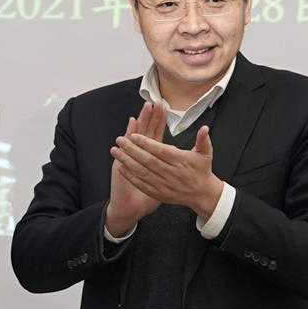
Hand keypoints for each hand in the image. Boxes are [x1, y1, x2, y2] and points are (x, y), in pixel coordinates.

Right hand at [103, 102, 166, 237]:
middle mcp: (140, 154)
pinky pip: (130, 143)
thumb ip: (171, 174)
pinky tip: (132, 122)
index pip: (155, 135)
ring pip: (137, 134)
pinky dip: (131, 133)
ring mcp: (131, 156)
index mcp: (150, 158)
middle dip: (151, 116)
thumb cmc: (146, 196)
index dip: (159, 122)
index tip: (163, 108)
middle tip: (156, 101)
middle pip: (146, 130)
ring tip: (147, 106)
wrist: (129, 208)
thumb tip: (183, 166)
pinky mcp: (124, 159)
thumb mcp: (163, 185)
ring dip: (142, 120)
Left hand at [113, 124, 224, 221]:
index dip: (146, 143)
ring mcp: (164, 185)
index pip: (160, 151)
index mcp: (181, 161)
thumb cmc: (202, 172)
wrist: (202, 194)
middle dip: (132, 150)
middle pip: (148, 160)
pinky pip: (142, 185)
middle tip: (120, 140)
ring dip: (127, 162)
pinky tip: (121, 168)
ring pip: (143, 172)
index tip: (134, 136)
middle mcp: (171, 173)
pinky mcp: (159, 194)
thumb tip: (204, 128)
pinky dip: (131, 177)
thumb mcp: (206, 154)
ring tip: (116, 152)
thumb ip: (203, 140)